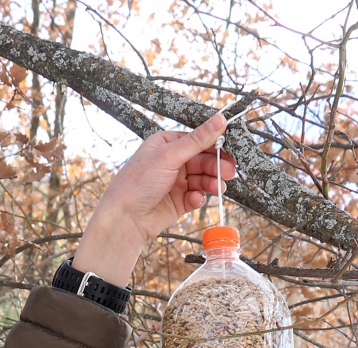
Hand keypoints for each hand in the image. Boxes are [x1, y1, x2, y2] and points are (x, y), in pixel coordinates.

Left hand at [73, 112, 236, 286]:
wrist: (125, 219)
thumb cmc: (138, 183)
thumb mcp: (169, 156)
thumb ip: (197, 140)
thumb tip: (220, 119)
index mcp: (166, 145)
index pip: (197, 140)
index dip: (215, 144)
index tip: (232, 148)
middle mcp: (171, 162)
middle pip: (203, 160)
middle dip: (216, 166)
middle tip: (229, 172)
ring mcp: (175, 182)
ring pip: (202, 179)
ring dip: (211, 182)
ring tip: (217, 187)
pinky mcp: (179, 201)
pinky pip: (197, 196)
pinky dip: (198, 198)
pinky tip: (194, 199)